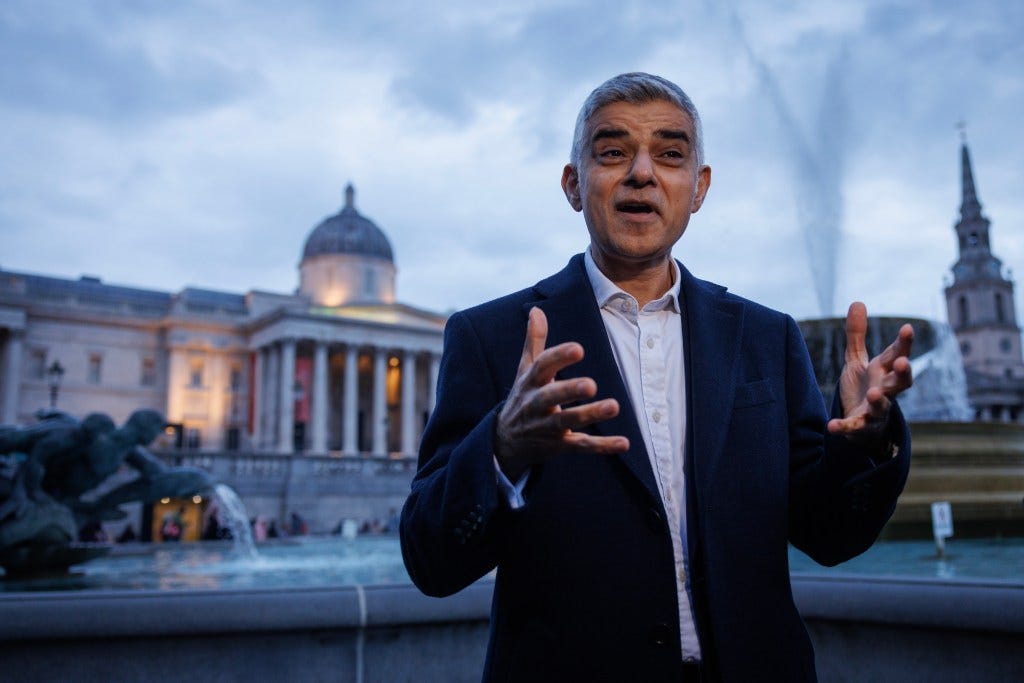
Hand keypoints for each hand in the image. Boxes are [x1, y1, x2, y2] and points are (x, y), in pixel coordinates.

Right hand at [495, 307, 628, 478]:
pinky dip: (602, 446)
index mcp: (530, 382)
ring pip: (567, 421)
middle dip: (570, 390)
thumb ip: (534, 341)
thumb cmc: (523, 397)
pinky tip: (624, 443)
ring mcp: (548, 427)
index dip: (559, 358)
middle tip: (591, 384)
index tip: (578, 349)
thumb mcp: (525, 369)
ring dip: (590, 415)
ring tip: (614, 406)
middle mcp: (536, 404)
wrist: (505, 442)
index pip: (542, 367)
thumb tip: (537, 310)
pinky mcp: (559, 445)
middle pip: (551, 396)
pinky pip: (581, 446)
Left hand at [828, 302, 913, 442]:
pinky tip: (832, 426)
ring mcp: (876, 410)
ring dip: (880, 401)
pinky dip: (845, 427)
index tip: (907, 328)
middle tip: (904, 362)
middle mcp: (886, 390)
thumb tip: (857, 302)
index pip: (897, 355)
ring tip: (875, 394)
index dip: (904, 343)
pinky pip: (854, 427)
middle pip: (900, 382)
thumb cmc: (865, 387)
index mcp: (885, 372)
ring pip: (882, 406)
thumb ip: (857, 335)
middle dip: (903, 373)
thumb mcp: (857, 360)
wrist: (862, 424)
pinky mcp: (861, 426)